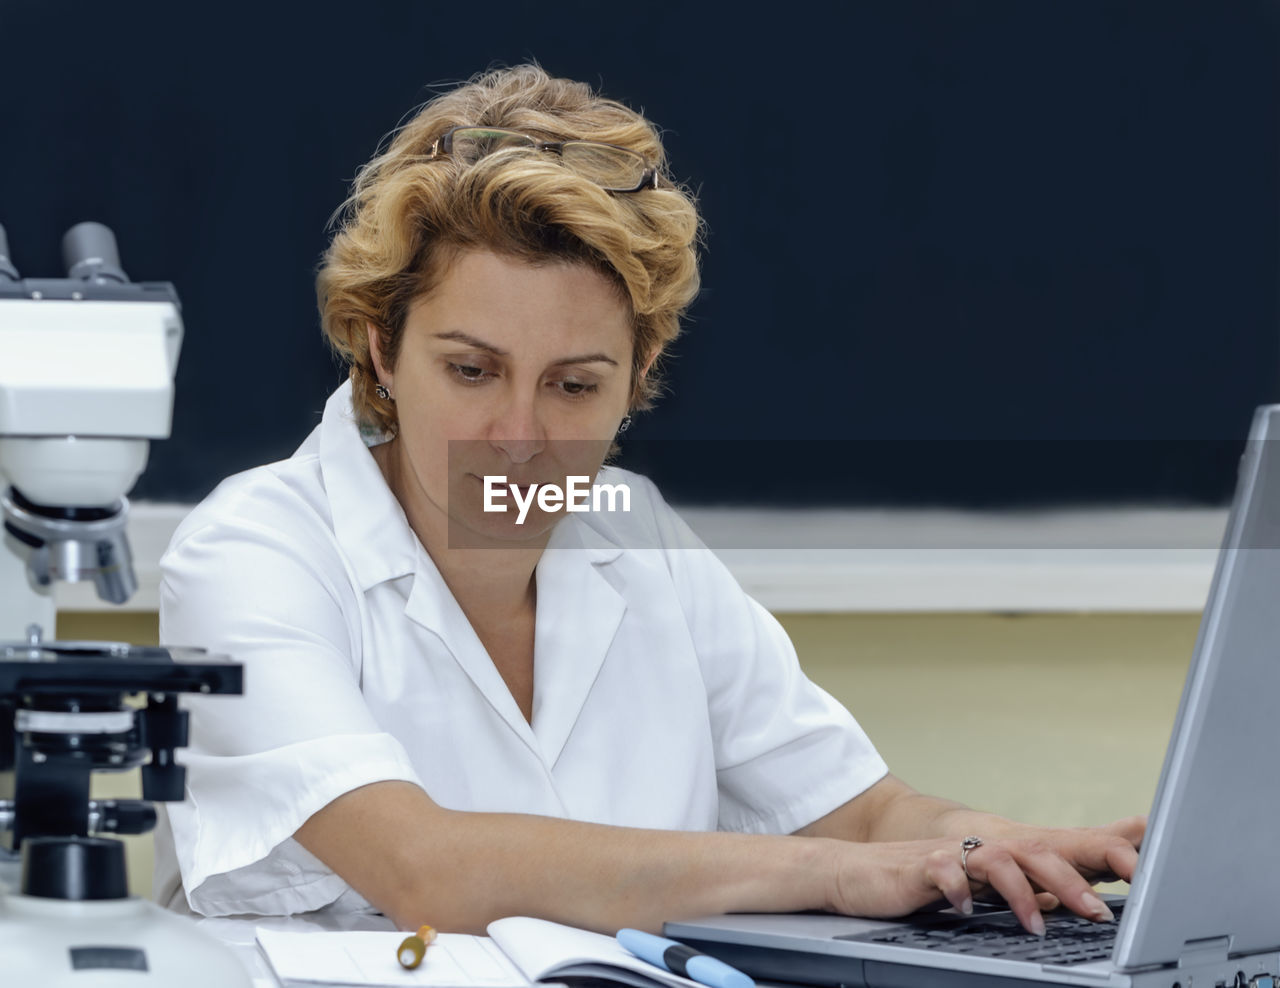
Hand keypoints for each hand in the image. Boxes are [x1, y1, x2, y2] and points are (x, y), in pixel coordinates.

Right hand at [825, 816, 1145, 935]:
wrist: (855, 872)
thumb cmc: (920, 883)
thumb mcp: (977, 886)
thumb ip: (1021, 886)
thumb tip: (1069, 900)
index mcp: (1000, 855)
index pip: (1057, 850)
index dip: (1098, 857)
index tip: (1139, 876)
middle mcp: (979, 849)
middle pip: (1034, 852)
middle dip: (1071, 881)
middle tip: (1100, 914)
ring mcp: (949, 855)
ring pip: (995, 859)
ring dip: (1020, 892)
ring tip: (1038, 926)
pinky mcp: (917, 867)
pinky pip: (942, 871)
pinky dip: (958, 890)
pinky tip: (965, 911)